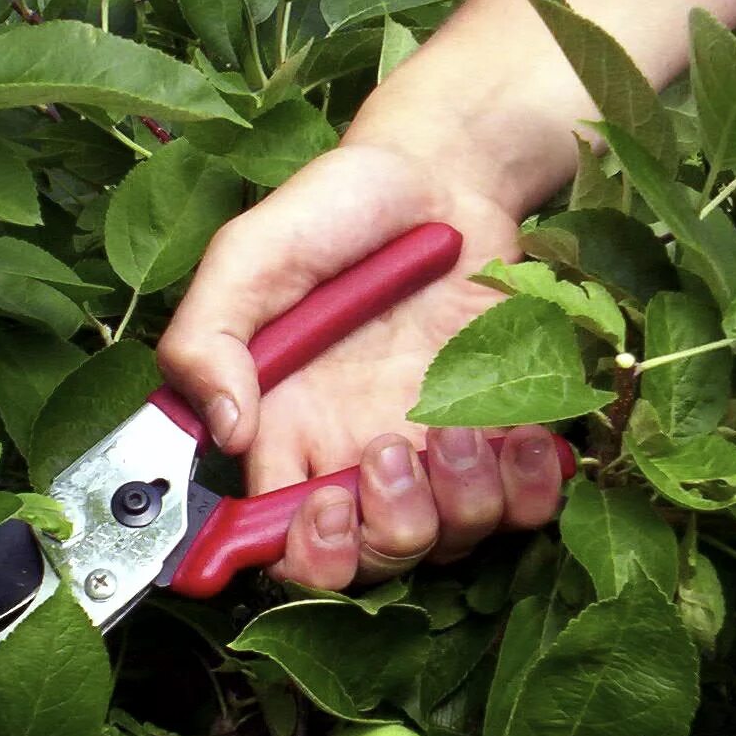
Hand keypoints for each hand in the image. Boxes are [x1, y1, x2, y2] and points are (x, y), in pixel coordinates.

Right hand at [156, 141, 568, 588]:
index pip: (282, 545)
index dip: (304, 556)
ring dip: (461, 502)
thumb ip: (208, 339)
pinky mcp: (505, 433)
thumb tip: (224, 432)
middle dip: (388, 534)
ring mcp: (435, 451)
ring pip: (451, 543)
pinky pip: (525, 508)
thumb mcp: (249, 255)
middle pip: (373, 564)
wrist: (443, 172)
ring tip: (455, 424)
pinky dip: (528, 486)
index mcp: (287, 431)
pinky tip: (518, 430)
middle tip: (391, 451)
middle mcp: (358, 455)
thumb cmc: (338, 209)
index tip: (324, 507)